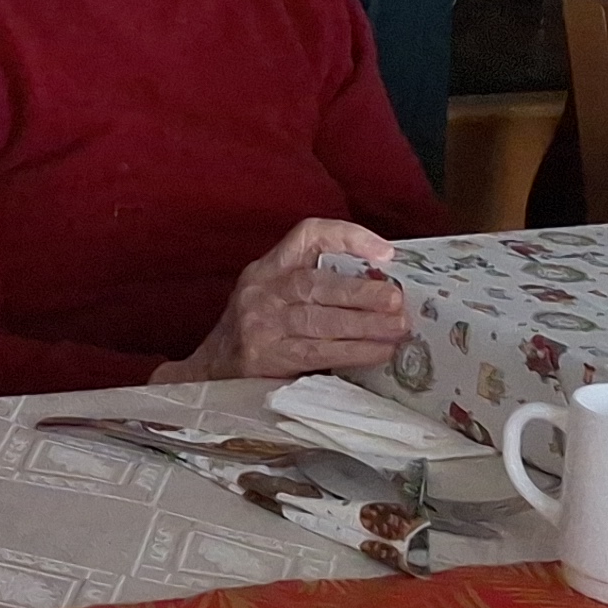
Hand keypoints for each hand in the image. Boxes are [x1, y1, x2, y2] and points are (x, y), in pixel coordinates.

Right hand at [166, 219, 406, 381]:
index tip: (385, 253)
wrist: (209, 372)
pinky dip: (352, 352)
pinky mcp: (264, 357)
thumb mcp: (274, 296)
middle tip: (397, 300)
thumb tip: (383, 286)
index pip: (308, 235)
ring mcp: (259, 324)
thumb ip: (315, 286)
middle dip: (361, 292)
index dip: (348, 237)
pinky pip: (315, 352)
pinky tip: (378, 353)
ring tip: (398, 328)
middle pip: (314, 282)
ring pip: (318, 320)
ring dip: (364, 325)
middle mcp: (260, 289)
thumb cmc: (256, 332)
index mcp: (268, 267)